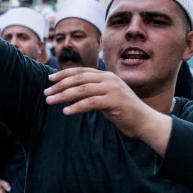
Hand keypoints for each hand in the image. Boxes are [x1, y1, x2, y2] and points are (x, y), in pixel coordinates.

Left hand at [44, 68, 170, 140]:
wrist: (145, 121)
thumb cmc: (123, 110)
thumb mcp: (106, 96)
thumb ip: (93, 91)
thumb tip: (71, 90)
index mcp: (106, 76)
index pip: (81, 71)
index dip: (64, 74)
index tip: (50, 79)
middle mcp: (109, 79)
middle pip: (78, 79)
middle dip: (59, 85)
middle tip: (46, 92)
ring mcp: (112, 89)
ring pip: (81, 89)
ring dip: (63, 95)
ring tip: (50, 101)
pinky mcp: (114, 101)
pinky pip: (90, 103)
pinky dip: (76, 106)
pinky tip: (65, 111)